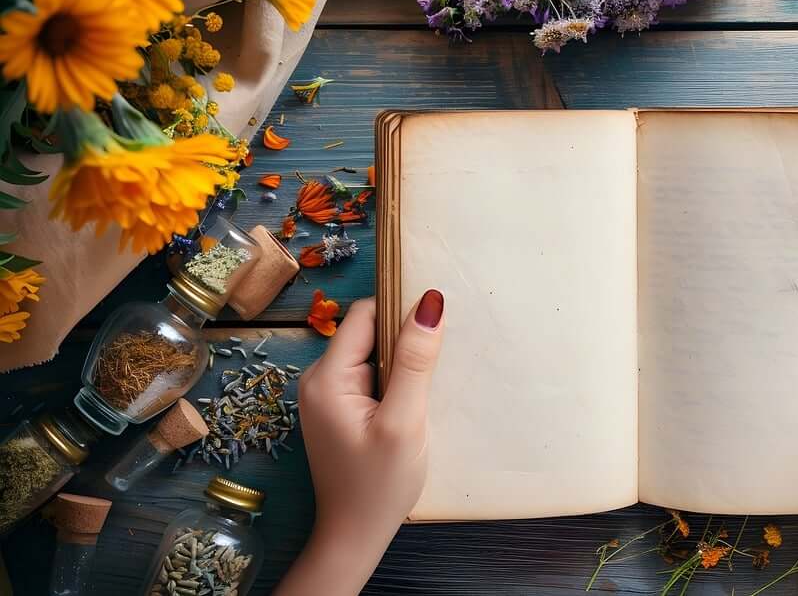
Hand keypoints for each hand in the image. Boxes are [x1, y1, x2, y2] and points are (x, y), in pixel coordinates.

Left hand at [275, 290, 445, 595]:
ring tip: (426, 391)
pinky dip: (394, 383)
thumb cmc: (380, 486)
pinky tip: (411, 406)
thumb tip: (430, 302)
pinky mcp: (339, 411)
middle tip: (436, 367)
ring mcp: (326, 396)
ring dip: (402, 364)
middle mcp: (318, 379)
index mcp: (326, 377)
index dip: (402, 311)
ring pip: (372, 355)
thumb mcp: (405, 422)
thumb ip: (416, 362)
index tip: (436, 329)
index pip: (366, 314)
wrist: (355, 537)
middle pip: (368, 332)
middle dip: (404, 341)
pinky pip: (369, 377)